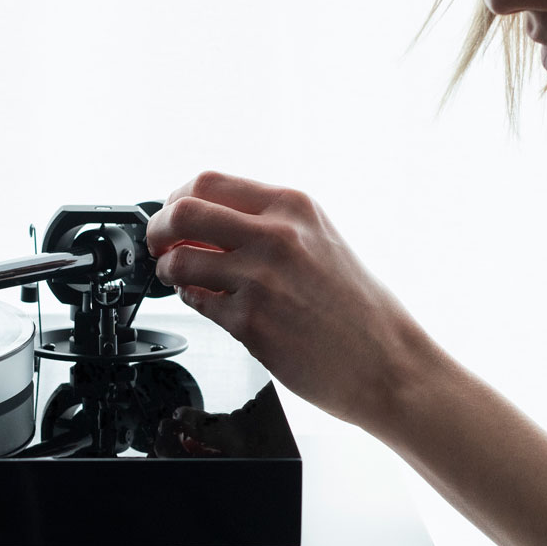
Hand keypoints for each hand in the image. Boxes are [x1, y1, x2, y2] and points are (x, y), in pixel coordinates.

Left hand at [145, 171, 430, 432]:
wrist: (388, 363)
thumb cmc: (356, 308)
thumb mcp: (319, 240)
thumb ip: (265, 223)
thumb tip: (204, 219)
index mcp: (293, 207)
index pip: (207, 182)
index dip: (176, 200)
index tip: (172, 216)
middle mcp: (277, 236)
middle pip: (182, 212)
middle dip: (158, 230)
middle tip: (159, 246)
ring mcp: (261, 279)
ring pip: (179, 260)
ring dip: (171, 271)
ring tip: (184, 279)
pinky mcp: (251, 322)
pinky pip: (197, 302)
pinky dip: (195, 301)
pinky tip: (212, 303)